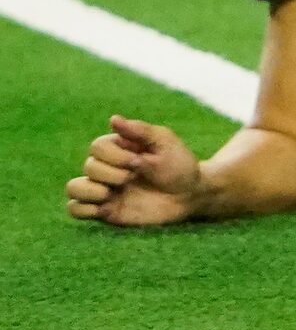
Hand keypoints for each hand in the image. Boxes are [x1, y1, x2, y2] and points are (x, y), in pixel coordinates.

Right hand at [66, 116, 201, 226]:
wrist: (189, 196)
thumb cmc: (180, 165)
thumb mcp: (165, 143)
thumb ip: (140, 131)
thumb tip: (113, 119)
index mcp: (120, 148)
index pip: (97, 147)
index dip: (114, 156)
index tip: (138, 161)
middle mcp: (108, 167)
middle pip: (88, 166)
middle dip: (111, 173)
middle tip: (132, 178)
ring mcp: (105, 189)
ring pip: (73, 187)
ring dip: (89, 191)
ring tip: (110, 195)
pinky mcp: (104, 210)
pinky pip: (75, 209)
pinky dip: (82, 209)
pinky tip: (105, 207)